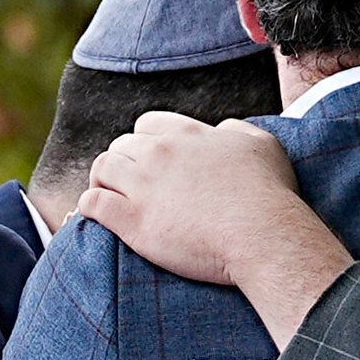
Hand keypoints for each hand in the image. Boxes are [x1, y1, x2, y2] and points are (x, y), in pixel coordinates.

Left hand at [77, 114, 356, 348]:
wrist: (262, 235)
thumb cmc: (270, 194)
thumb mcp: (262, 145)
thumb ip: (237, 131)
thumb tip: (222, 131)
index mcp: (188, 134)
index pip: (147, 125)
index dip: (145, 142)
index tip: (150, 161)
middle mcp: (160, 153)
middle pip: (121, 146)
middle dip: (123, 163)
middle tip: (130, 186)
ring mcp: (143, 185)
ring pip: (102, 170)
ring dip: (102, 183)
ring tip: (110, 199)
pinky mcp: (133, 221)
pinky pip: (93, 205)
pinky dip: (89, 209)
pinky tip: (95, 218)